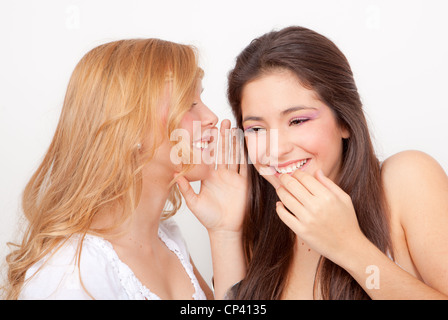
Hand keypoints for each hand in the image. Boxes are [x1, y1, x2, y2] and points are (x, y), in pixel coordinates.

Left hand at [175, 119, 247, 235]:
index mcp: (208, 176)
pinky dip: (246, 156)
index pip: (209, 156)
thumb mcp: (194, 202)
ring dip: (235, 142)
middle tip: (224, 121)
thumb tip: (174, 175)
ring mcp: (233, 177)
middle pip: (223, 151)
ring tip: (236, 128)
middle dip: (224, 136)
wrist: (225, 229)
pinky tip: (246, 145)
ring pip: (234, 155)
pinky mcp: (244, 183)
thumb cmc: (209, 218)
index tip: (207, 130)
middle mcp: (221, 174)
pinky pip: (245, 167)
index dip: (209, 143)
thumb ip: (185, 188)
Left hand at [275, 169, 365, 264]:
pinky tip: (280, 204)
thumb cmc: (348, 221)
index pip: (304, 178)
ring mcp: (307, 219)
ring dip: (281, 191)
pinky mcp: (301, 231)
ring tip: (280, 188)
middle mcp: (316, 206)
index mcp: (327, 196)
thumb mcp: (344, 199)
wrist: (349, 247)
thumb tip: (317, 171)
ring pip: (286, 199)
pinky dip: (279, 208)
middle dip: (284, 178)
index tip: (295, 173)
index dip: (297, 173)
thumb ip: (329, 184)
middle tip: (282, 177)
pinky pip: (284, 216)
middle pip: (292, 185)